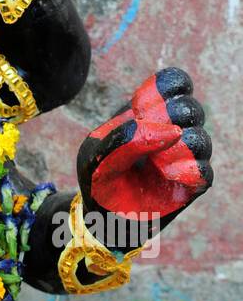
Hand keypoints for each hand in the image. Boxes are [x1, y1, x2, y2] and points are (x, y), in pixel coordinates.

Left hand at [77, 68, 212, 245]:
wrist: (103, 217)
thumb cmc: (99, 178)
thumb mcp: (96, 154)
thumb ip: (124, 136)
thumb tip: (172, 130)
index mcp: (149, 113)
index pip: (175, 83)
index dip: (165, 89)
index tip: (140, 108)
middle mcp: (173, 131)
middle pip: (192, 108)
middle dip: (168, 120)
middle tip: (146, 139)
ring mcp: (184, 157)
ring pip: (200, 139)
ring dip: (175, 148)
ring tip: (154, 163)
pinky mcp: (192, 185)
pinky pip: (204, 171)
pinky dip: (185, 172)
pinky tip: (166, 176)